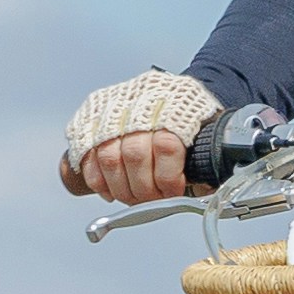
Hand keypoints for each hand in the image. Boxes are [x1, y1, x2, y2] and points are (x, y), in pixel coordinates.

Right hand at [59, 67, 220, 203]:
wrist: (171, 94)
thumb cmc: (188, 120)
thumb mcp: (207, 134)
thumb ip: (204, 160)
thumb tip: (205, 189)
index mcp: (174, 104)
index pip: (165, 145)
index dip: (167, 177)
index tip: (172, 192)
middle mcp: (140, 102)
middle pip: (134, 154)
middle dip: (143, 189)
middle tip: (151, 199)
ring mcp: (112, 108)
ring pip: (107, 157)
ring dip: (120, 188)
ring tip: (133, 197)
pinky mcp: (91, 116)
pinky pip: (86, 154)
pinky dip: (97, 180)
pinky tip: (111, 190)